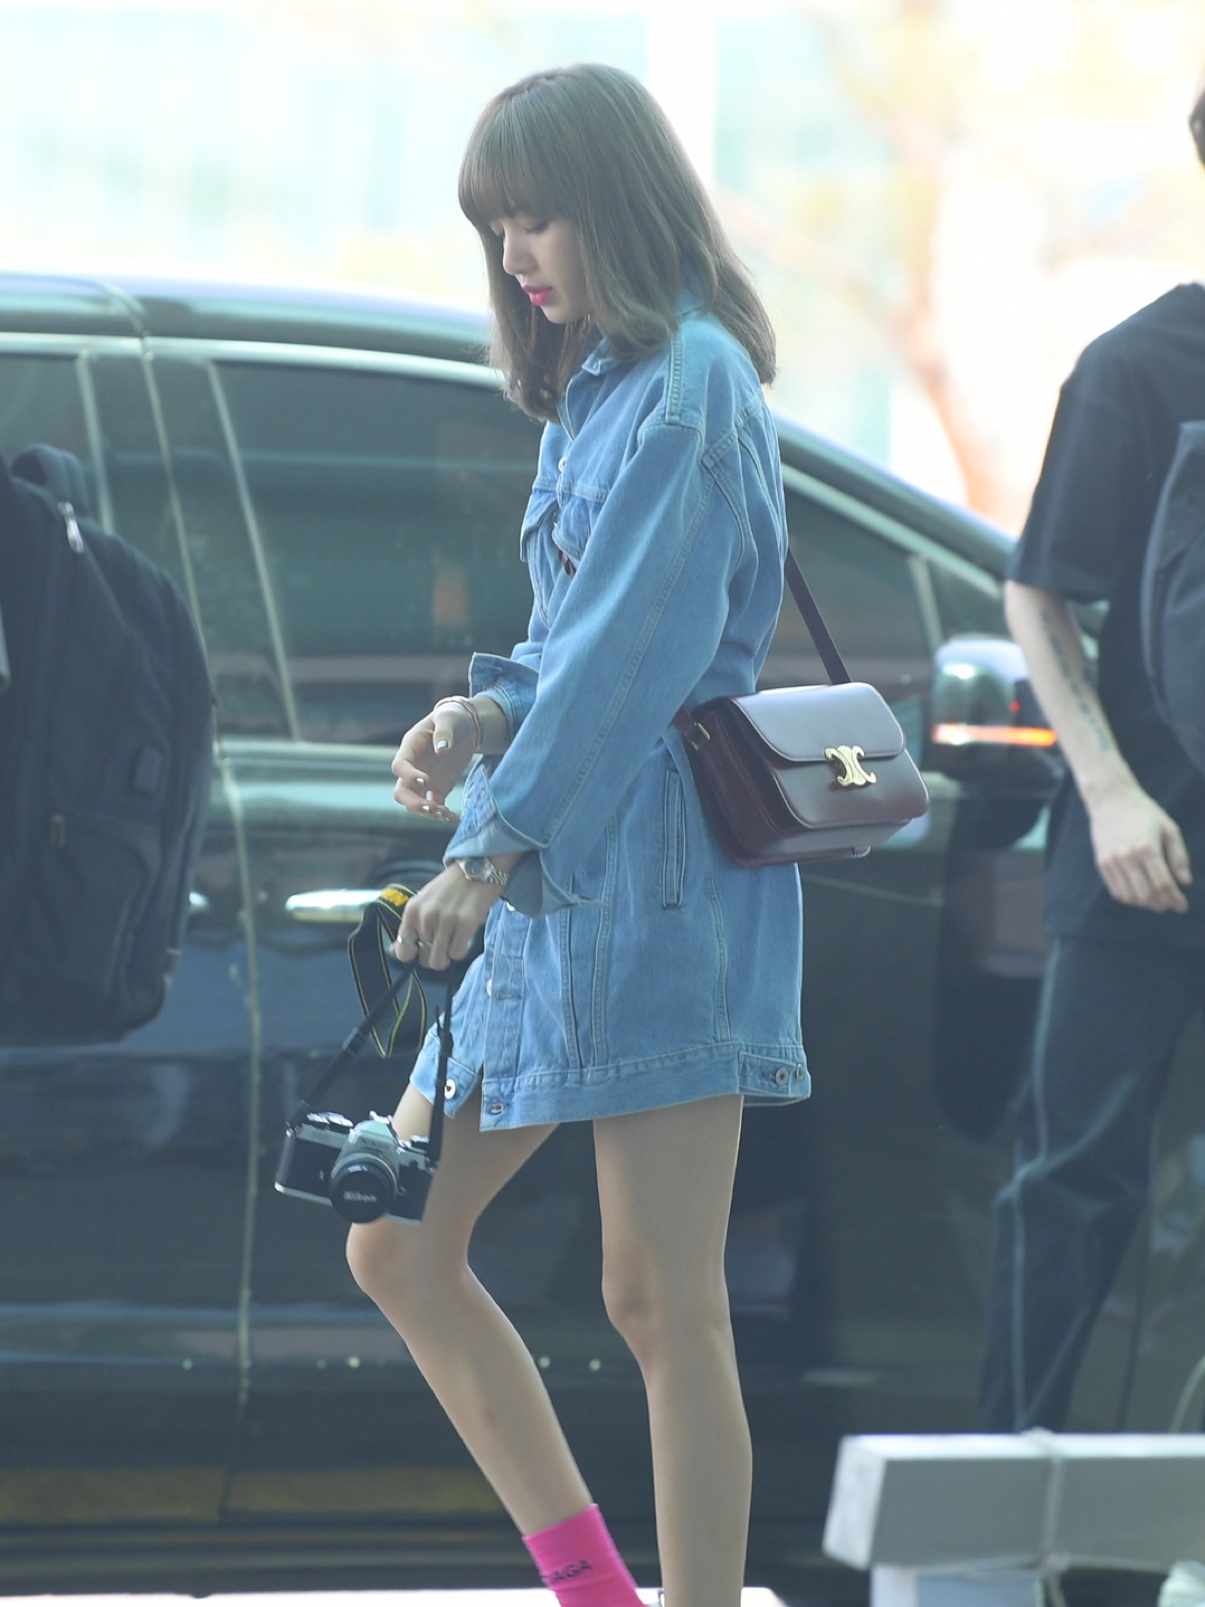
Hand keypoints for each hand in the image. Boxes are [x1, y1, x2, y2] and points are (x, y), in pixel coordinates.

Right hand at [391, 703, 477, 824]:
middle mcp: (413, 767)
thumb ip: (444, 731)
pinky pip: (436, 804)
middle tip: (430, 807)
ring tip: (444, 814)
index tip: (425, 780)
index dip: (408, 775)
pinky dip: (442, 814)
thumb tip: (442, 749)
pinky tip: (452, 817)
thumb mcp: (448, 718)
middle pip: (402, 791)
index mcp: (410, 748)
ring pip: (416, 802)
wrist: (466, 725)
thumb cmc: (452, 717)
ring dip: (427, 811)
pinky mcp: (439, 786)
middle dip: (413, 802)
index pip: (399, 766)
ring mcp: (425, 779)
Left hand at [391, 864, 500, 968]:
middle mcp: (426, 917)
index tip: (422, 950)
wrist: (477, 868)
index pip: (403, 951)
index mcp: (412, 911)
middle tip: (443, 943)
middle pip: (423, 959)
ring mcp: (445, 922)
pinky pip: (457, 954)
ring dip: (447, 955)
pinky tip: (463, 936)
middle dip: (433, 955)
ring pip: (440, 961)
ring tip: (453, 940)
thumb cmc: (450, 888)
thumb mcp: (424, 902)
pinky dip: (461, 949)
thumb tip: (394, 952)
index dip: (413, 955)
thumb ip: (411, 926)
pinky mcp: (465, 925)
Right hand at [1087, 783, 1192, 912]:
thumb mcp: (1169, 828)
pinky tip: (1140, 895)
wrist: (1110, 800)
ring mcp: (1112, 861)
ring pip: (1130, 896)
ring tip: (1157, 902)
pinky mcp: (1102, 864)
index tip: (1183, 906)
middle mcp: (1127, 857)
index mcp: (1147, 847)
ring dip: (1146, 904)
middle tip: (1171, 905)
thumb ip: (1179, 856)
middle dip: (1162, 905)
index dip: (1175, 899)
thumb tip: (1185, 882)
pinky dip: (1130, 899)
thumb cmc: (1144, 813)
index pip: (1163, 883)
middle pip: (1146, 894)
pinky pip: (1116, 891)